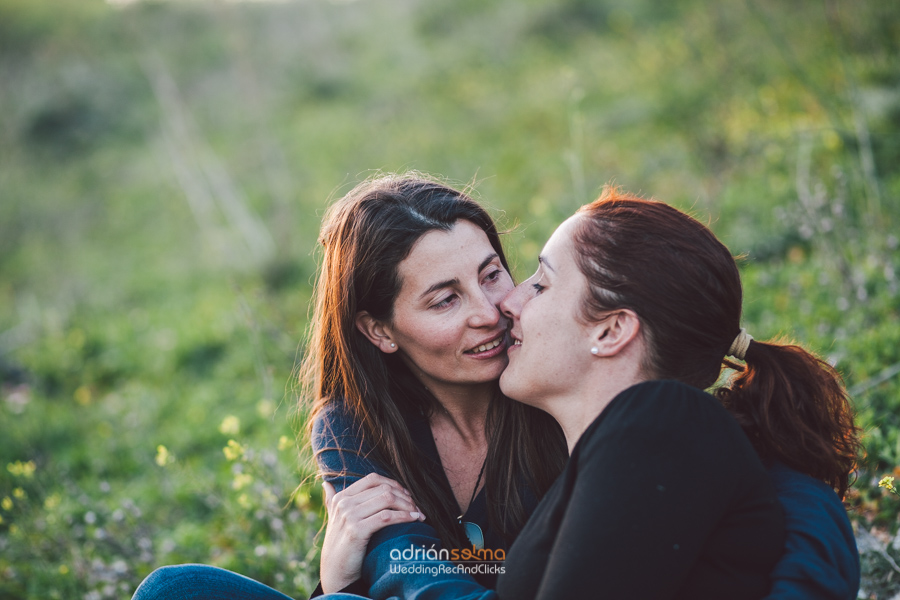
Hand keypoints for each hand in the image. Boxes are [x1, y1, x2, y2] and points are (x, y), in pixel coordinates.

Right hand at [320, 473, 425, 593]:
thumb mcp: (333, 519)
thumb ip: (331, 501)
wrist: (335, 572)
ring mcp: (349, 516)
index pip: (373, 480)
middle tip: (416, 506)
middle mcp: (344, 503)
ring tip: (418, 513)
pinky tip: (414, 519)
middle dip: (404, 496)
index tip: (406, 494)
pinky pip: (387, 517)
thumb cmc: (340, 545)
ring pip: (387, 499)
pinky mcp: (357, 530)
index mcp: (341, 497)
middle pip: (383, 489)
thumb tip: (326, 484)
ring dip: (407, 505)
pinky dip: (404, 516)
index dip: (393, 484)